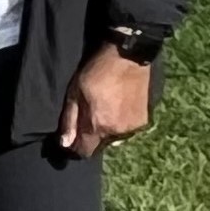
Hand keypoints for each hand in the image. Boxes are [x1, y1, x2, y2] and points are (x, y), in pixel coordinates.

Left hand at [57, 45, 154, 160]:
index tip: (71, 138)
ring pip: (114, 138)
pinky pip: (127, 130)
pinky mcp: (144, 121)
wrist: (128, 58)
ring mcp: (133, 127)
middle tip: (89, 115)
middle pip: (99, 145)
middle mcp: (118, 132)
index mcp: (99, 126)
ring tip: (105, 109)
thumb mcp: (74, 93)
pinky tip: (118, 107)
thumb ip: (70, 121)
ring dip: (107, 130)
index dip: (75, 147)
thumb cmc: (97, 73)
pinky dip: (121, 124)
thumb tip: (65, 144)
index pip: (85, 152)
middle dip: (92, 136)